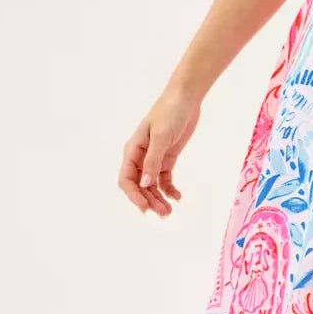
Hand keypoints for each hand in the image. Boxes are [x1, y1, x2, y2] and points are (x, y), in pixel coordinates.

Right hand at [118, 84, 200, 216]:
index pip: (126, 179)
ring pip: (151, 185)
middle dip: (149, 200)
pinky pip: (164, 178)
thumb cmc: (169, 113)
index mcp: (133, 150)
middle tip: (164, 214)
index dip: (133, 195)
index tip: (145, 208)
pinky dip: (169, 189)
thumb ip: (153, 161)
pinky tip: (178, 197)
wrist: (186, 99)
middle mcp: (140, 157)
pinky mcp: (167, 157)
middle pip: (140, 185)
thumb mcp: (160, 137)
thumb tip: (145, 184)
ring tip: (169, 211)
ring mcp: (154, 158)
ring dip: (158, 198)